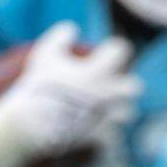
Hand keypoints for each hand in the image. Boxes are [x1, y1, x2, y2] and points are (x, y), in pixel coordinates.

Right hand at [1, 21, 138, 159]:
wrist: (32, 126)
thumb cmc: (38, 87)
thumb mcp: (44, 54)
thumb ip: (61, 36)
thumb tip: (72, 28)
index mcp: (97, 71)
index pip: (121, 51)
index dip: (114, 49)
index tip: (107, 52)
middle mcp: (107, 94)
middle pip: (135, 87)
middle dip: (125, 85)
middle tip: (110, 85)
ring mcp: (106, 117)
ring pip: (128, 113)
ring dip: (119, 111)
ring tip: (105, 110)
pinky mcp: (100, 138)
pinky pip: (114, 138)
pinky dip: (107, 136)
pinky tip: (97, 133)